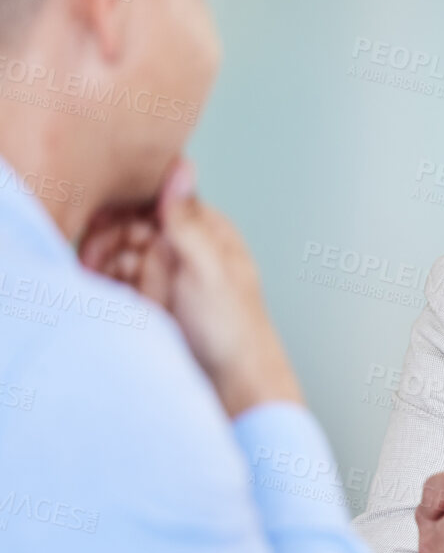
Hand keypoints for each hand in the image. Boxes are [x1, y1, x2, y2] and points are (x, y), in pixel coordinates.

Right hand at [78, 159, 301, 416]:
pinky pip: (116, 282)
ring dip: (105, 265)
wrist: (234, 386)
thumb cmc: (233, 330)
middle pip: (128, 225)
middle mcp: (184, 249)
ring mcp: (165, 275)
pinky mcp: (150, 302)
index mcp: (206, 231)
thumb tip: (180, 165)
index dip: (125, 210)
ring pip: (117, 253)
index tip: (106, 226)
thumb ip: (187, 220)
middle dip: (109, 240)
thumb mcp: (208, 268)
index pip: (154, 199)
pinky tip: (107, 297)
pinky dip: (107, 286)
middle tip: (100, 262)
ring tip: (105, 283)